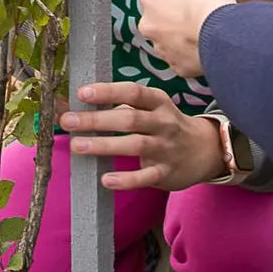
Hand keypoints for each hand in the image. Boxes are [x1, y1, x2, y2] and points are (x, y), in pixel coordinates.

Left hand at [61, 81, 223, 190]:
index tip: (82, 93)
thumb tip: (76, 107)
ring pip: (135, 145)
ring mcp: (166, 148)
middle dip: (97, 119)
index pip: (132, 92)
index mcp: (157, 102)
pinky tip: (106, 180)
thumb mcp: (151, 109)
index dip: (108, 91)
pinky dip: (126, 180)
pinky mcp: (166, 173)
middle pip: (129, 118)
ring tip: (77, 146)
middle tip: (67, 121)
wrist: (205, 150)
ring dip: (105, 145)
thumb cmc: (164, 125)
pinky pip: (145, 177)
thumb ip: (120, 107)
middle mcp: (163, 122)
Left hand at [134, 0, 236, 77]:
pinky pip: (181, 59)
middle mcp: (148, 23)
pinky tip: (205, 47)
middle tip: (194, 15)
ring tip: (202, 32)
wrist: (222, 33)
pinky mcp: (175, 66)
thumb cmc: (211, 3)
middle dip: (172, 19)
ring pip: (167, 42)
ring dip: (180, 38)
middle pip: (157, 20)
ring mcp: (160, 47)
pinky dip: (190, 55)